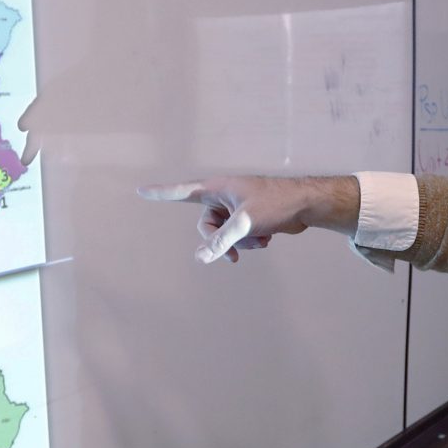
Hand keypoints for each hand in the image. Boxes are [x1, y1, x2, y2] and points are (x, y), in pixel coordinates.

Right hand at [138, 175, 358, 263]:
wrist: (306, 205)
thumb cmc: (276, 203)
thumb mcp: (246, 223)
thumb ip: (222, 241)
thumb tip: (201, 258)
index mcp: (217, 188)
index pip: (182, 192)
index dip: (161, 193)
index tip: (141, 190)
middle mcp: (223, 196)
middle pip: (205, 225)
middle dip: (221, 240)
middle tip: (237, 250)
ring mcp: (235, 208)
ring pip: (223, 234)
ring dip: (239, 243)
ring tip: (260, 240)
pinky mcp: (247, 218)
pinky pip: (237, 236)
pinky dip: (248, 242)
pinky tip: (266, 239)